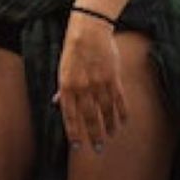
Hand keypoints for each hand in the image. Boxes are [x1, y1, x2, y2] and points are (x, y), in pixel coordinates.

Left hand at [55, 11, 126, 153]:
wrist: (89, 31)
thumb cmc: (73, 50)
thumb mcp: (63, 69)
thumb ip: (63, 88)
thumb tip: (56, 102)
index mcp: (67, 86)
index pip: (70, 115)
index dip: (74, 132)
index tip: (77, 146)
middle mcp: (82, 87)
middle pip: (89, 117)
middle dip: (94, 135)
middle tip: (98, 149)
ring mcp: (99, 83)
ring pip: (105, 111)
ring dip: (109, 126)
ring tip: (111, 137)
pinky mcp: (113, 77)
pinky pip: (118, 100)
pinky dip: (121, 112)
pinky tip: (123, 122)